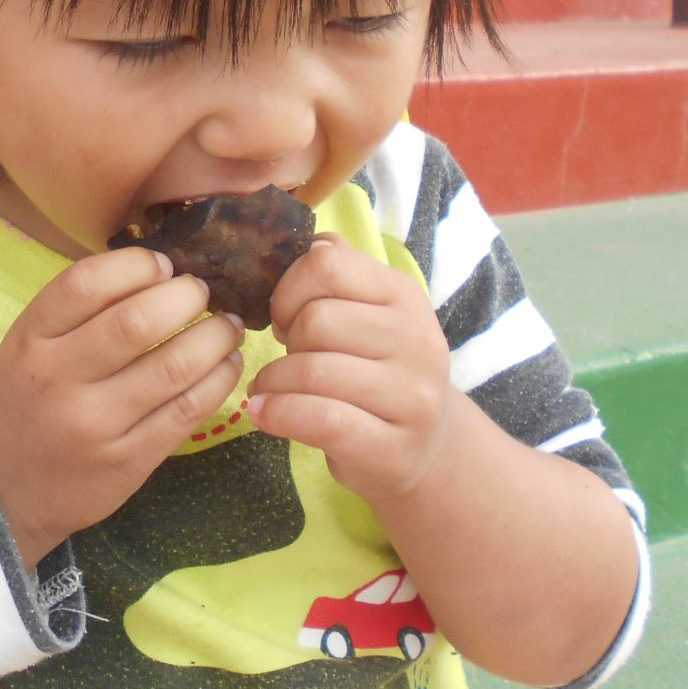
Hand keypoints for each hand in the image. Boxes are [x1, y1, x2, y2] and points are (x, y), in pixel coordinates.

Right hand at [0, 247, 244, 568]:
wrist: (1, 489)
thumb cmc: (23, 403)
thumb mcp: (27, 348)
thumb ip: (78, 313)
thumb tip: (160, 273)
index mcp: (31, 340)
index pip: (86, 284)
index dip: (136, 265)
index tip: (164, 265)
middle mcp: (60, 379)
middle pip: (136, 323)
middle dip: (186, 297)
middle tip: (202, 293)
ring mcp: (95, 424)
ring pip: (174, 367)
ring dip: (214, 338)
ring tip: (227, 328)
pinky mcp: (127, 461)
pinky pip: (186, 412)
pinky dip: (217, 381)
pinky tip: (227, 365)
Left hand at [245, 236, 453, 508]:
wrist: (425, 448)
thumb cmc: (378, 373)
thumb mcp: (370, 315)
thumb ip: (340, 274)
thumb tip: (312, 240)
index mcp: (404, 295)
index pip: (327, 265)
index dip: (289, 288)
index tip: (284, 316)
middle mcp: (417, 340)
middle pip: (316, 320)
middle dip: (284, 341)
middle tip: (285, 358)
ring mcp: (411, 397)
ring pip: (312, 371)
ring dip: (272, 382)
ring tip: (267, 389)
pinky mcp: (392, 447)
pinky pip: (319, 419)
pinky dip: (278, 414)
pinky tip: (262, 414)